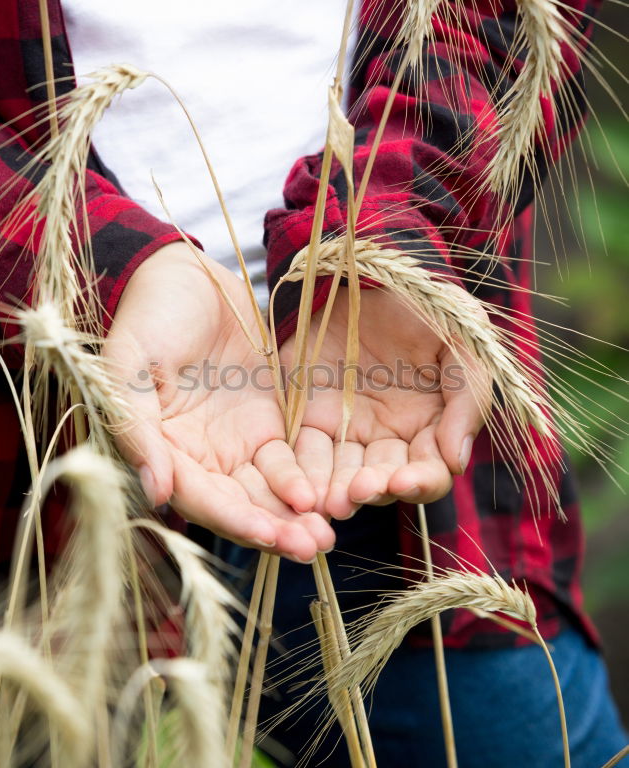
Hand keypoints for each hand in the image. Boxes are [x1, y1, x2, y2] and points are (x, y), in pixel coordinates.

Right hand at [104, 243, 333, 560]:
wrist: (184, 273)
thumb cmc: (147, 315)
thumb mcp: (128, 365)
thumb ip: (137, 428)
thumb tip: (156, 494)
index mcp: (162, 451)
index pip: (200, 500)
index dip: (235, 521)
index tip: (270, 536)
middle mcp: (200, 457)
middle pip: (241, 506)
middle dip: (276, 529)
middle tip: (314, 545)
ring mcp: (236, 442)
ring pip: (270, 491)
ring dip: (297, 514)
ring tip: (329, 532)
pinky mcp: (268, 422)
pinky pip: (292, 459)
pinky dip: (310, 478)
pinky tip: (334, 491)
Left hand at [280, 286, 490, 518]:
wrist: (373, 267)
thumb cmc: (427, 306)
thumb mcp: (464, 343)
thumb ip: (468, 398)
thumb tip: (457, 461)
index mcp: (429, 429)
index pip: (428, 473)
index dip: (419, 483)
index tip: (403, 481)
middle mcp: (387, 440)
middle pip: (382, 483)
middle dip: (372, 491)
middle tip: (358, 491)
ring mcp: (345, 430)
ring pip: (339, 476)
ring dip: (334, 492)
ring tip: (327, 500)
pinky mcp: (304, 414)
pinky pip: (300, 451)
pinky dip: (299, 473)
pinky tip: (300, 485)